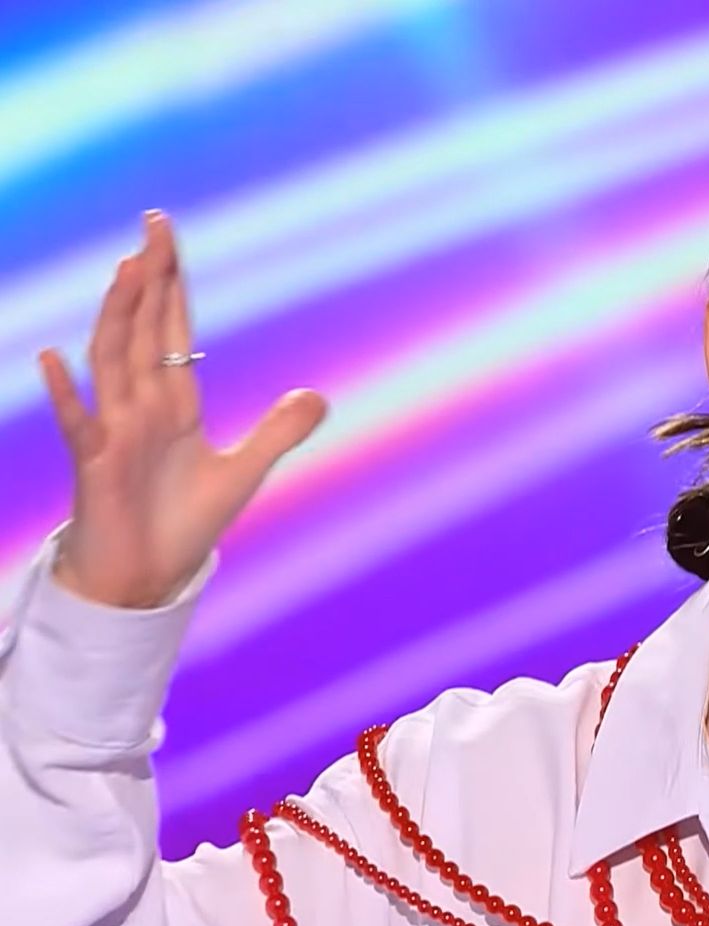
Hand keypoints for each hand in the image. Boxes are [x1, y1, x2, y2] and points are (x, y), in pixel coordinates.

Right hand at [37, 211, 326, 608]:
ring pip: (113, 362)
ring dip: (118, 317)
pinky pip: (77, 423)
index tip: (167, 240)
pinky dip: (65, 393)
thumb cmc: (184, 524)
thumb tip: (317, 395)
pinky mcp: (95, 465)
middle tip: (154, 228)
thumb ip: (277, 432)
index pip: (173, 333)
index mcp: (175, 406)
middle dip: (150, 281)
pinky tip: (53, 359)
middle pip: (143, 331)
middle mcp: (141, 408)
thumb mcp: (244, 472)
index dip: (173, 287)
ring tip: (128, 270)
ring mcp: (114, 432)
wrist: (145, 577)